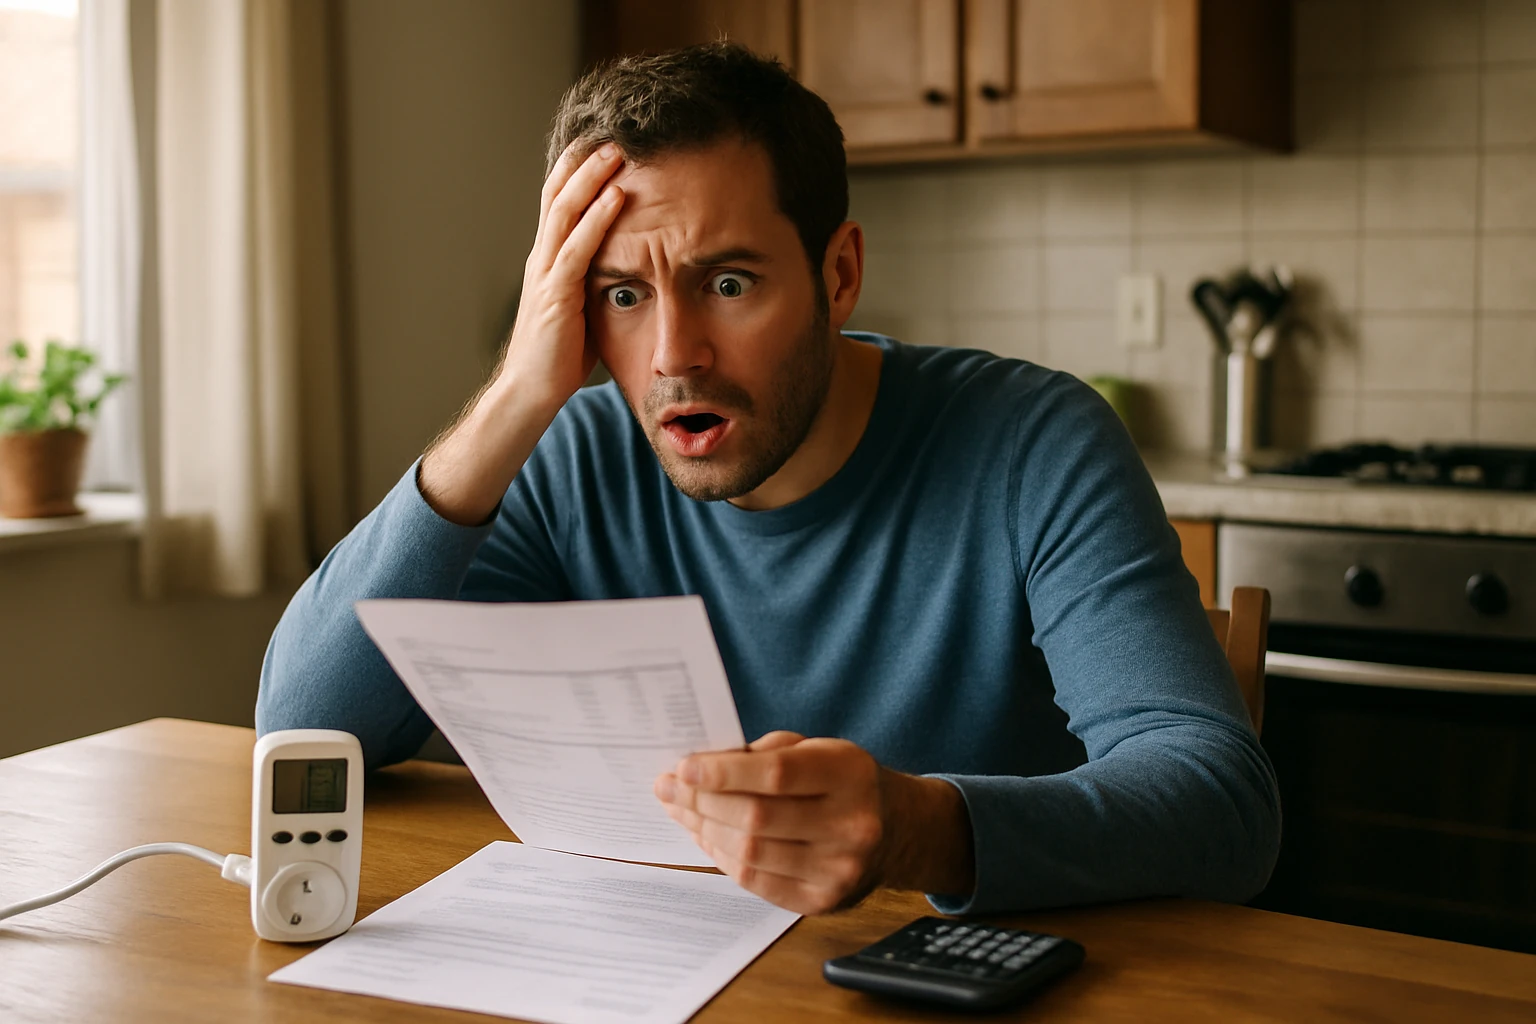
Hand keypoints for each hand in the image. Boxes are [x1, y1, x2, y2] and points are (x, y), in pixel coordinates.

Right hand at [418, 141, 626, 524]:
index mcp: (547, 261)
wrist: (529, 393)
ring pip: (566, 212)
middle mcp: (542, 259)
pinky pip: (579, 248)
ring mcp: (546, 274)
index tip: (601, 142)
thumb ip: (597, 283)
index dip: (577, 171)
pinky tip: (619, 196)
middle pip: (559, 195)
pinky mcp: (556, 295)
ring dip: (593, 178)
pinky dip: (599, 219)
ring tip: (618, 150)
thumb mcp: (582, 309)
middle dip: (585, 161)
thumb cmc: (558, 357)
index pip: (559, 204)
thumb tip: (629, 270)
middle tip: (613, 131)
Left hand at [654, 731, 975, 914]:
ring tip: (681, 810)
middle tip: (668, 787)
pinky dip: (724, 857)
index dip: (724, 772)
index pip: (776, 775)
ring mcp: (839, 869)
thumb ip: (768, 752)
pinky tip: (707, 836)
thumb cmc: (845, 781)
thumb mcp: (820, 748)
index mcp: (850, 775)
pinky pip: (757, 881)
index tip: (683, 767)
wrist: (897, 829)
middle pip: (757, 818)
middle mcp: (851, 825)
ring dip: (704, 829)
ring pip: (751, 853)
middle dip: (702, 802)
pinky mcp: (823, 900)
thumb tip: (701, 767)